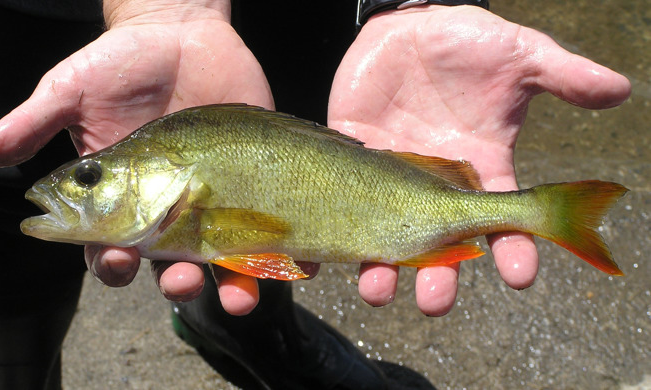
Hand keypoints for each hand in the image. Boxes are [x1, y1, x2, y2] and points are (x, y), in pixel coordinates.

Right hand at [0, 1, 274, 314]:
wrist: (180, 32)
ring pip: (225, 258)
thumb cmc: (119, 64)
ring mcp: (218, 199)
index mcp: (123, 201)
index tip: (120, 265)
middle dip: (179, 282)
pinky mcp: (258, 181)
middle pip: (174, 265)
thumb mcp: (71, 89)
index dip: (114, 264)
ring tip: (239, 295)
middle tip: (183, 283)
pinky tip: (297, 263)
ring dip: (232, 283)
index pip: (114, 249)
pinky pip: (271, 222)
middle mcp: (171, 210)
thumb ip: (34, 123)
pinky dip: (283, 249)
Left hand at [328, 5, 629, 315]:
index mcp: (478, 168)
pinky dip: (327, 228)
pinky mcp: (350, 156)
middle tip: (434, 301)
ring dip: (380, 267)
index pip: (500, 220)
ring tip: (376, 288)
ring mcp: (388, 175)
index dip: (511, 250)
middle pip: (438, 244)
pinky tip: (318, 255)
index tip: (517, 275)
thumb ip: (562, 75)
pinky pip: (335, 198)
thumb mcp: (519, 55)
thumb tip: (619, 90)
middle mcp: (433, 184)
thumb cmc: (469, 42)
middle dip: (438, 276)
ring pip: (384, 234)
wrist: (411, 23)